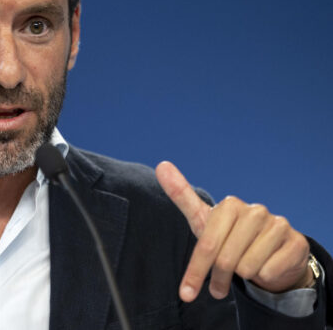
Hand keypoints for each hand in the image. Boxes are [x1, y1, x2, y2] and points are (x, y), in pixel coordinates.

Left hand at [155, 161, 311, 301]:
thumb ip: (181, 195)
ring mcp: (279, 225)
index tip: (185, 294)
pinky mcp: (297, 242)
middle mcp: (256, 211)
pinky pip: (270, 272)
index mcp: (230, 205)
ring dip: (244, 276)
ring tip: (246, 268)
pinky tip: (267, 265)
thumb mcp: (204, 220)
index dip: (195, 272)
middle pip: (226, 260)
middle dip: (219, 278)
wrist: (270, 251)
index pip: (207, 246)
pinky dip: (266, 276)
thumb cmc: (229, 236)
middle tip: (218, 286)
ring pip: (248, 268)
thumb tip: (162, 165)